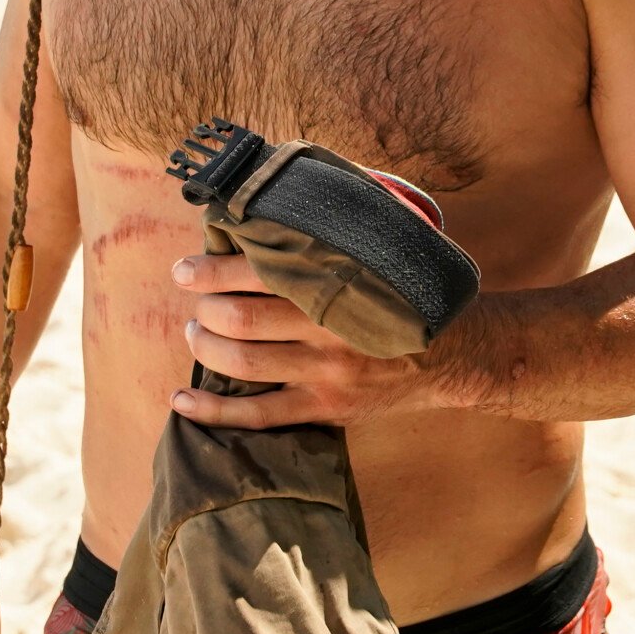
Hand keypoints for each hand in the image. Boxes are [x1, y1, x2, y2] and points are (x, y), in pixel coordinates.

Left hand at [170, 251, 444, 426]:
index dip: (213, 269)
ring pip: (244, 363)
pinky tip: (181, 401)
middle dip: (204, 309)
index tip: (185, 267)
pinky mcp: (326, 409)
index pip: (261, 272)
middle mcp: (331, 330)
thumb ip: (328, 244)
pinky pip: (259, 416)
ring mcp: (327, 374)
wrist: (453, 354)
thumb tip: (265, 217)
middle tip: (194, 301)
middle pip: (243, 319)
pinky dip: (213, 411)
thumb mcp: (376, 258)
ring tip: (194, 333)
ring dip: (204, 347)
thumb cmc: (400, 297)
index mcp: (341, 283)